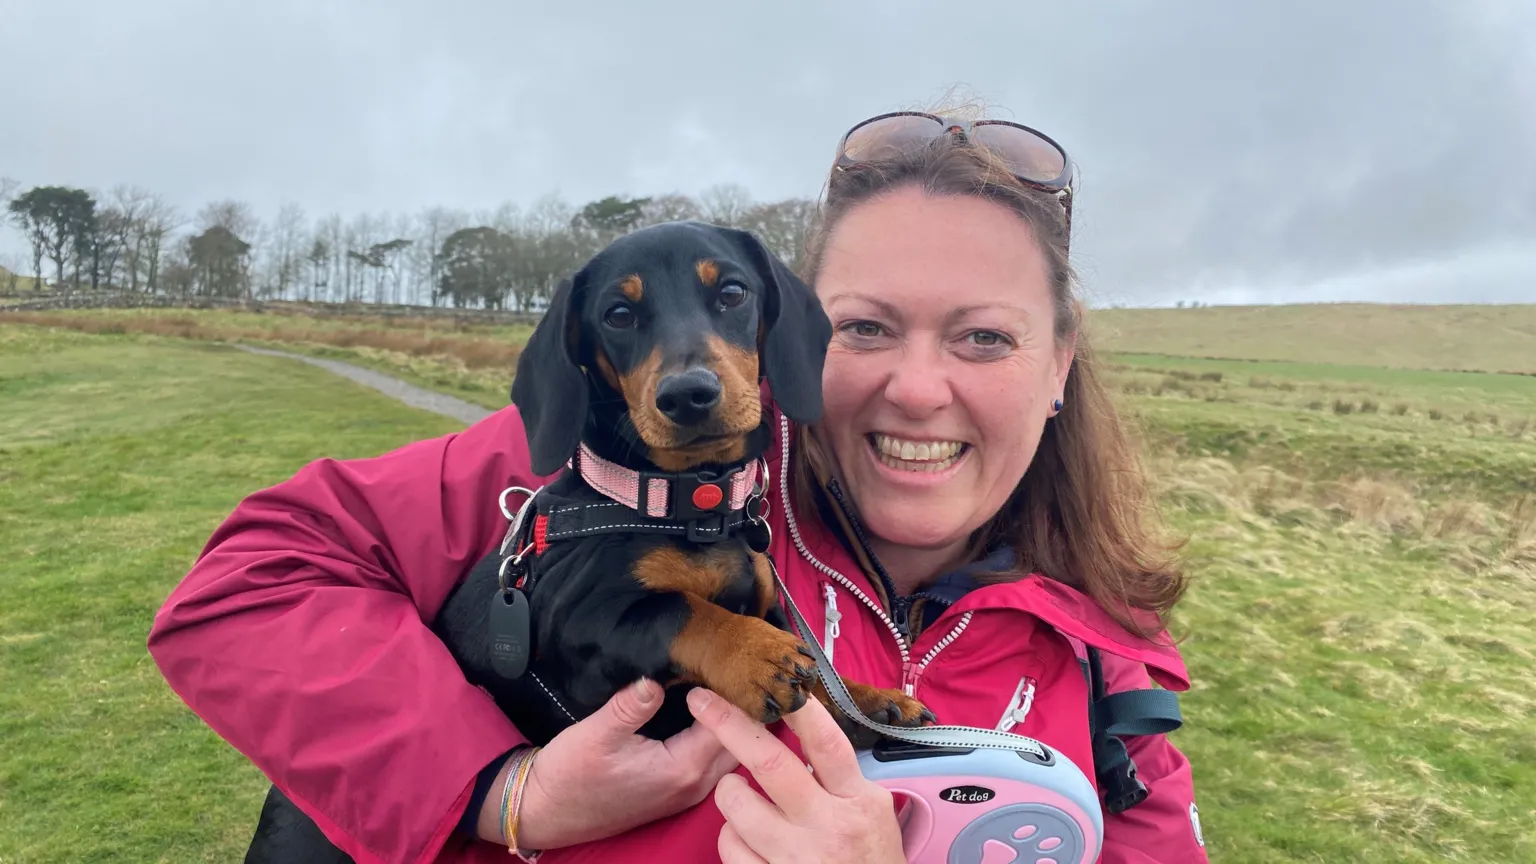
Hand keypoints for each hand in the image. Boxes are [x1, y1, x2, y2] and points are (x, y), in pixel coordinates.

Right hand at [494, 679, 739, 849]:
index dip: (733, 692)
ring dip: (732, 722)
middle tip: (735, 665)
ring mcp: (688, 792)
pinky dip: (720, 735)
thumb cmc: (569, 776)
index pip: (730, 726)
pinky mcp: (678, 791)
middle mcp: (694, 785)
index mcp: (682, 769)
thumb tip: (655, 679)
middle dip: (741, 706)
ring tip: (726, 681)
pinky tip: (709, 710)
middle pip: (741, 742)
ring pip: (730, 753)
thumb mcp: (595, 734)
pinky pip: (715, 760)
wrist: (547, 812)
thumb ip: (629, 706)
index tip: (728, 658)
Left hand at [688, 687, 907, 863]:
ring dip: (728, 789)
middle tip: (702, 700)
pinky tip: (746, 835)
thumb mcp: (875, 812)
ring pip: (736, 804)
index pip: (827, 744)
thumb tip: (807, 727)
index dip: (799, 708)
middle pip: (769, 762)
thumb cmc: (871, 861)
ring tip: (738, 790)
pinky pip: (728, 846)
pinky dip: (730, 834)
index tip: (774, 678)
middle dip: (728, 724)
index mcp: (856, 801)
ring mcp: (795, 859)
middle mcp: (826, 828)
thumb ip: (843, 776)